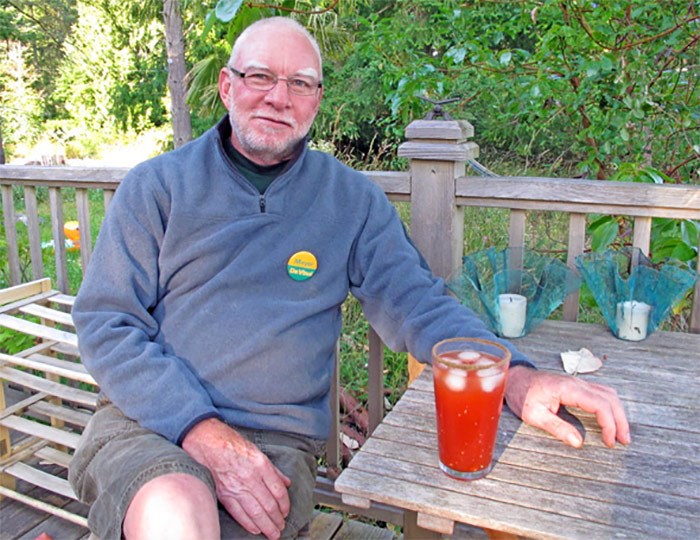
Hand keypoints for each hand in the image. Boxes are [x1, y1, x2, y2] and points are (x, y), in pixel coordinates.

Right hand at [182, 418, 290, 539]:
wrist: (206, 441)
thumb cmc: (231, 443)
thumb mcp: (256, 451)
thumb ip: (273, 469)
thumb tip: (286, 482)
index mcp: (261, 465)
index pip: (278, 491)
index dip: (285, 505)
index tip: (286, 512)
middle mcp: (250, 477)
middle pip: (269, 505)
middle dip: (277, 520)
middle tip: (281, 527)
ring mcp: (236, 487)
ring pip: (256, 512)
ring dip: (266, 526)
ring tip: (273, 533)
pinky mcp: (223, 494)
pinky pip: (238, 513)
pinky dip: (249, 523)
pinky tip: (256, 530)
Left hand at [505, 366, 630, 447]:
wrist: (514, 378)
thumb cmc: (521, 394)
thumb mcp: (533, 414)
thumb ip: (557, 428)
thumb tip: (578, 442)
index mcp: (567, 388)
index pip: (599, 404)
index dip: (609, 424)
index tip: (610, 441)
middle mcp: (576, 382)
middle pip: (610, 398)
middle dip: (620, 420)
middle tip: (624, 441)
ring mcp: (577, 382)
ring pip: (608, 393)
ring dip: (618, 412)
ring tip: (621, 433)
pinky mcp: (576, 385)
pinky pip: (601, 392)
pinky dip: (610, 406)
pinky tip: (610, 419)